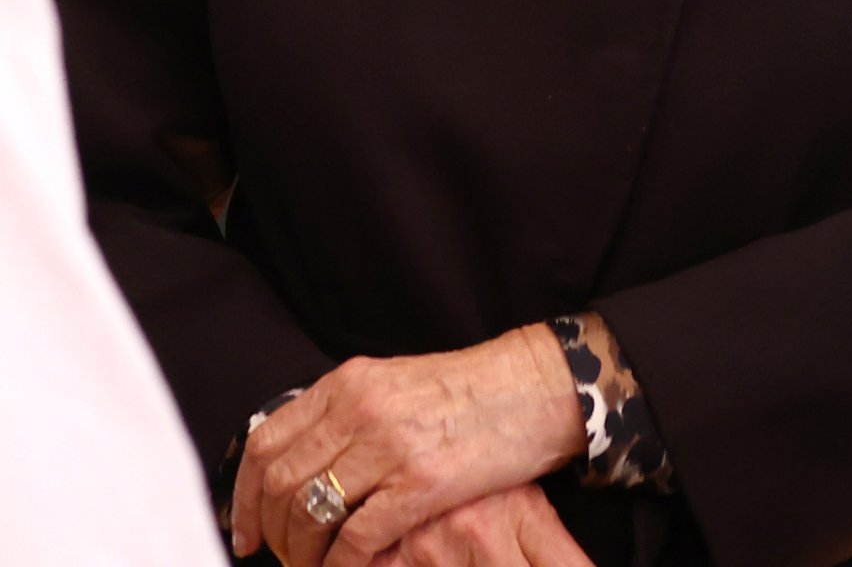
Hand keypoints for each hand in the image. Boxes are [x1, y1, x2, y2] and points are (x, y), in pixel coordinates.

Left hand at [231, 325, 585, 566]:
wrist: (528, 388)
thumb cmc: (464, 392)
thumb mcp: (391, 385)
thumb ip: (344, 416)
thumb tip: (298, 464)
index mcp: (347, 383)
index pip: (265, 441)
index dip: (242, 494)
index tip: (244, 529)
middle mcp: (359, 409)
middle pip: (280, 483)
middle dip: (271, 533)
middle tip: (277, 557)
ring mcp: (388, 446)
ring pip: (310, 513)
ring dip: (302, 553)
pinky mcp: (419, 484)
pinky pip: (356, 539)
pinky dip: (340, 566)